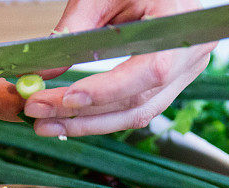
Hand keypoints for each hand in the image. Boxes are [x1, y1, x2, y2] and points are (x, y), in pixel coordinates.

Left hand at [22, 0, 215, 136]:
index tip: (68, 98)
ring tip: (45, 124)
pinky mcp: (168, 86)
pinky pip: (134, 111)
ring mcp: (183, 74)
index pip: (150, 70)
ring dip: (86, 125)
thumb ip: (72, 30)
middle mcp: (189, 55)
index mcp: (180, 21)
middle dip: (83, 114)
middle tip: (38, 113)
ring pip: (135, 115)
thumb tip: (39, 74)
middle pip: (137, 101)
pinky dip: (100, 118)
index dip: (109, 90)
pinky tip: (68, 120)